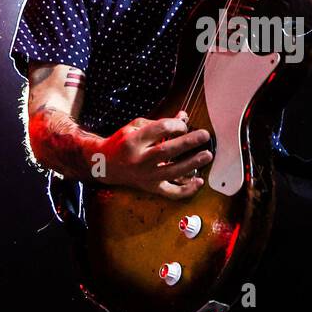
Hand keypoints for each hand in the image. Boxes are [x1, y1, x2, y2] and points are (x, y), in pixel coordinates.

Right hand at [97, 110, 212, 198]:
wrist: (105, 164)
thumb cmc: (122, 143)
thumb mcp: (135, 127)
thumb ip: (160, 123)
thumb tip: (184, 118)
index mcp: (133, 141)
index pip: (159, 130)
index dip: (175, 125)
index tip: (183, 125)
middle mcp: (139, 160)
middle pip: (166, 151)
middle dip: (188, 142)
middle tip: (204, 135)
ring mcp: (146, 176)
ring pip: (171, 172)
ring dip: (192, 164)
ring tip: (207, 155)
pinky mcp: (151, 188)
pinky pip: (171, 192)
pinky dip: (186, 190)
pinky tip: (199, 181)